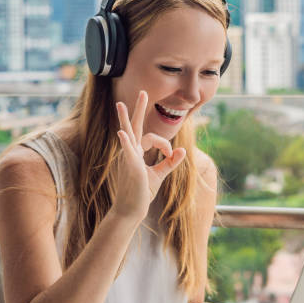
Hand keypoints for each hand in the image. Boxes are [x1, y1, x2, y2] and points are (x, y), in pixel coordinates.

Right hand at [112, 90, 185, 220]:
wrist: (131, 211)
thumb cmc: (141, 193)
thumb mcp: (159, 175)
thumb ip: (170, 162)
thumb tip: (183, 150)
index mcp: (137, 153)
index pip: (152, 138)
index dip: (165, 144)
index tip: (170, 155)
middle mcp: (131, 152)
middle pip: (134, 126)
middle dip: (138, 109)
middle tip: (142, 92)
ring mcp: (129, 158)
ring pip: (128, 134)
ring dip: (125, 118)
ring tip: (121, 104)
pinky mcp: (130, 167)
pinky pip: (127, 152)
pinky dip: (126, 142)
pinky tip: (122, 133)